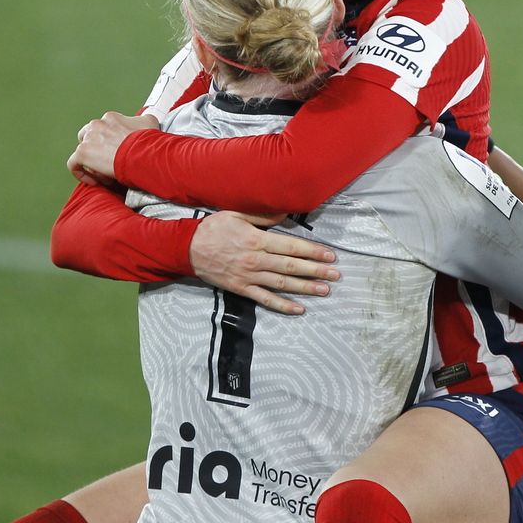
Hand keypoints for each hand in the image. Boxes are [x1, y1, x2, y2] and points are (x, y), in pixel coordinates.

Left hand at [67, 112, 157, 185]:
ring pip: (83, 151)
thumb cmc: (146, 142)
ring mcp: (88, 139)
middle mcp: (97, 125)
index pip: (102, 128)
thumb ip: (143, 119)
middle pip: (88, 137)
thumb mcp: (150, 123)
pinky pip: (73, 164)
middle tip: (108, 161)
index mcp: (110, 118)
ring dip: (92, 163)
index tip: (116, 152)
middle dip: (96, 149)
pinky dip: (81, 172)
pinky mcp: (82, 153)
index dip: (108, 142)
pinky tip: (93, 180)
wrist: (142, 154)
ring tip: (105, 174)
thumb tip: (145, 120)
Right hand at [190, 211, 341, 314]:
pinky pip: (265, 299)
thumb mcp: (236, 213)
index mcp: (257, 240)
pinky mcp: (241, 289)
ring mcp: (249, 276)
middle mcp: (256, 260)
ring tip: (325, 290)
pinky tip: (299, 309)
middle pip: (291, 267)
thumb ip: (263, 215)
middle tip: (335, 275)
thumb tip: (286, 213)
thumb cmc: (213, 228)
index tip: (330, 255)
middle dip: (316, 271)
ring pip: (282, 284)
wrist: (187, 249)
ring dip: (305, 288)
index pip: (292, 247)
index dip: (313, 251)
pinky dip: (283, 305)